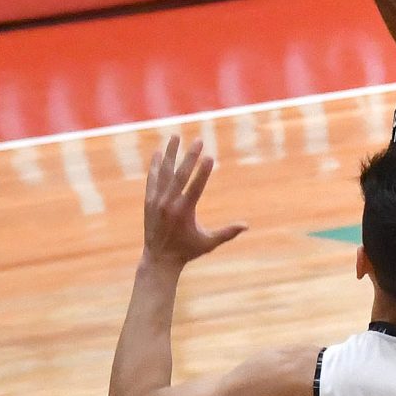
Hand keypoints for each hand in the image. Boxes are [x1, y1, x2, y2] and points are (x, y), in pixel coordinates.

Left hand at [143, 137, 246, 267]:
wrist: (159, 259)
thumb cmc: (187, 251)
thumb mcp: (208, 243)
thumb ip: (227, 233)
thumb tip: (246, 226)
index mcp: (184, 213)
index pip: (195, 187)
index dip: (202, 172)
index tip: (209, 156)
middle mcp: (169, 204)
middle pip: (180, 175)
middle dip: (190, 156)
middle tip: (198, 140)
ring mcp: (157, 201)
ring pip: (164, 173)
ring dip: (170, 154)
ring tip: (175, 136)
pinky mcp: (149, 201)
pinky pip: (153, 179)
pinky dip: (155, 165)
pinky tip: (159, 152)